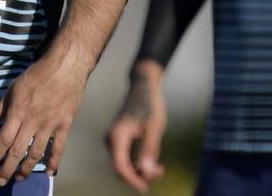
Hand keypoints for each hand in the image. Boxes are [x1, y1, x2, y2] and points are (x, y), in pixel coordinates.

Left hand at [0, 55, 89, 186]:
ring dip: (26, 168)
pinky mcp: (64, 125)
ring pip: (36, 153)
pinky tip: (49, 172)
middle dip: (7, 168)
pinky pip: (58, 148)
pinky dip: (54, 162)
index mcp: (18, 111)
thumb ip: (0, 108)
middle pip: (17, 151)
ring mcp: (49, 125)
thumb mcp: (13, 88)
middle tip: (1, 182)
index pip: (3, 139)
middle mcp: (32, 121)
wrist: (65, 66)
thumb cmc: (37, 75)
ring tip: (20, 178)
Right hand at [106, 61, 166, 192]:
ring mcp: (114, 140)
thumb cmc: (150, 104)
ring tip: (160, 167)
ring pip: (123, 164)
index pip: (120, 167)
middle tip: (160, 172)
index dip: (133, 180)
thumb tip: (146, 171)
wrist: (144, 86)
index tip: (146, 188)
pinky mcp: (119, 140)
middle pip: (121, 168)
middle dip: (139, 175)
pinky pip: (125, 158)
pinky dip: (137, 164)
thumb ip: (149, 150)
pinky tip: (152, 162)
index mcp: (117, 136)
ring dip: (140, 170)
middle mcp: (111, 139)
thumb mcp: (154, 128)